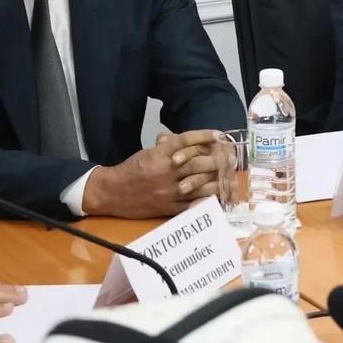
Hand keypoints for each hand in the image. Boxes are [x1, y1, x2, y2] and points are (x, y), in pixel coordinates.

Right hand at [84, 129, 220, 217]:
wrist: (112, 193)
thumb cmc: (131, 170)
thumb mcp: (148, 153)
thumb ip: (167, 146)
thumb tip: (187, 139)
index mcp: (160, 155)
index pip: (186, 141)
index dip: (204, 136)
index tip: (219, 135)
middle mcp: (166, 172)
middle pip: (197, 163)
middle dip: (217, 160)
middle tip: (230, 158)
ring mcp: (169, 191)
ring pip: (199, 184)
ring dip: (217, 180)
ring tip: (230, 178)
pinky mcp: (169, 207)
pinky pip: (192, 204)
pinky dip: (206, 200)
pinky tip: (218, 196)